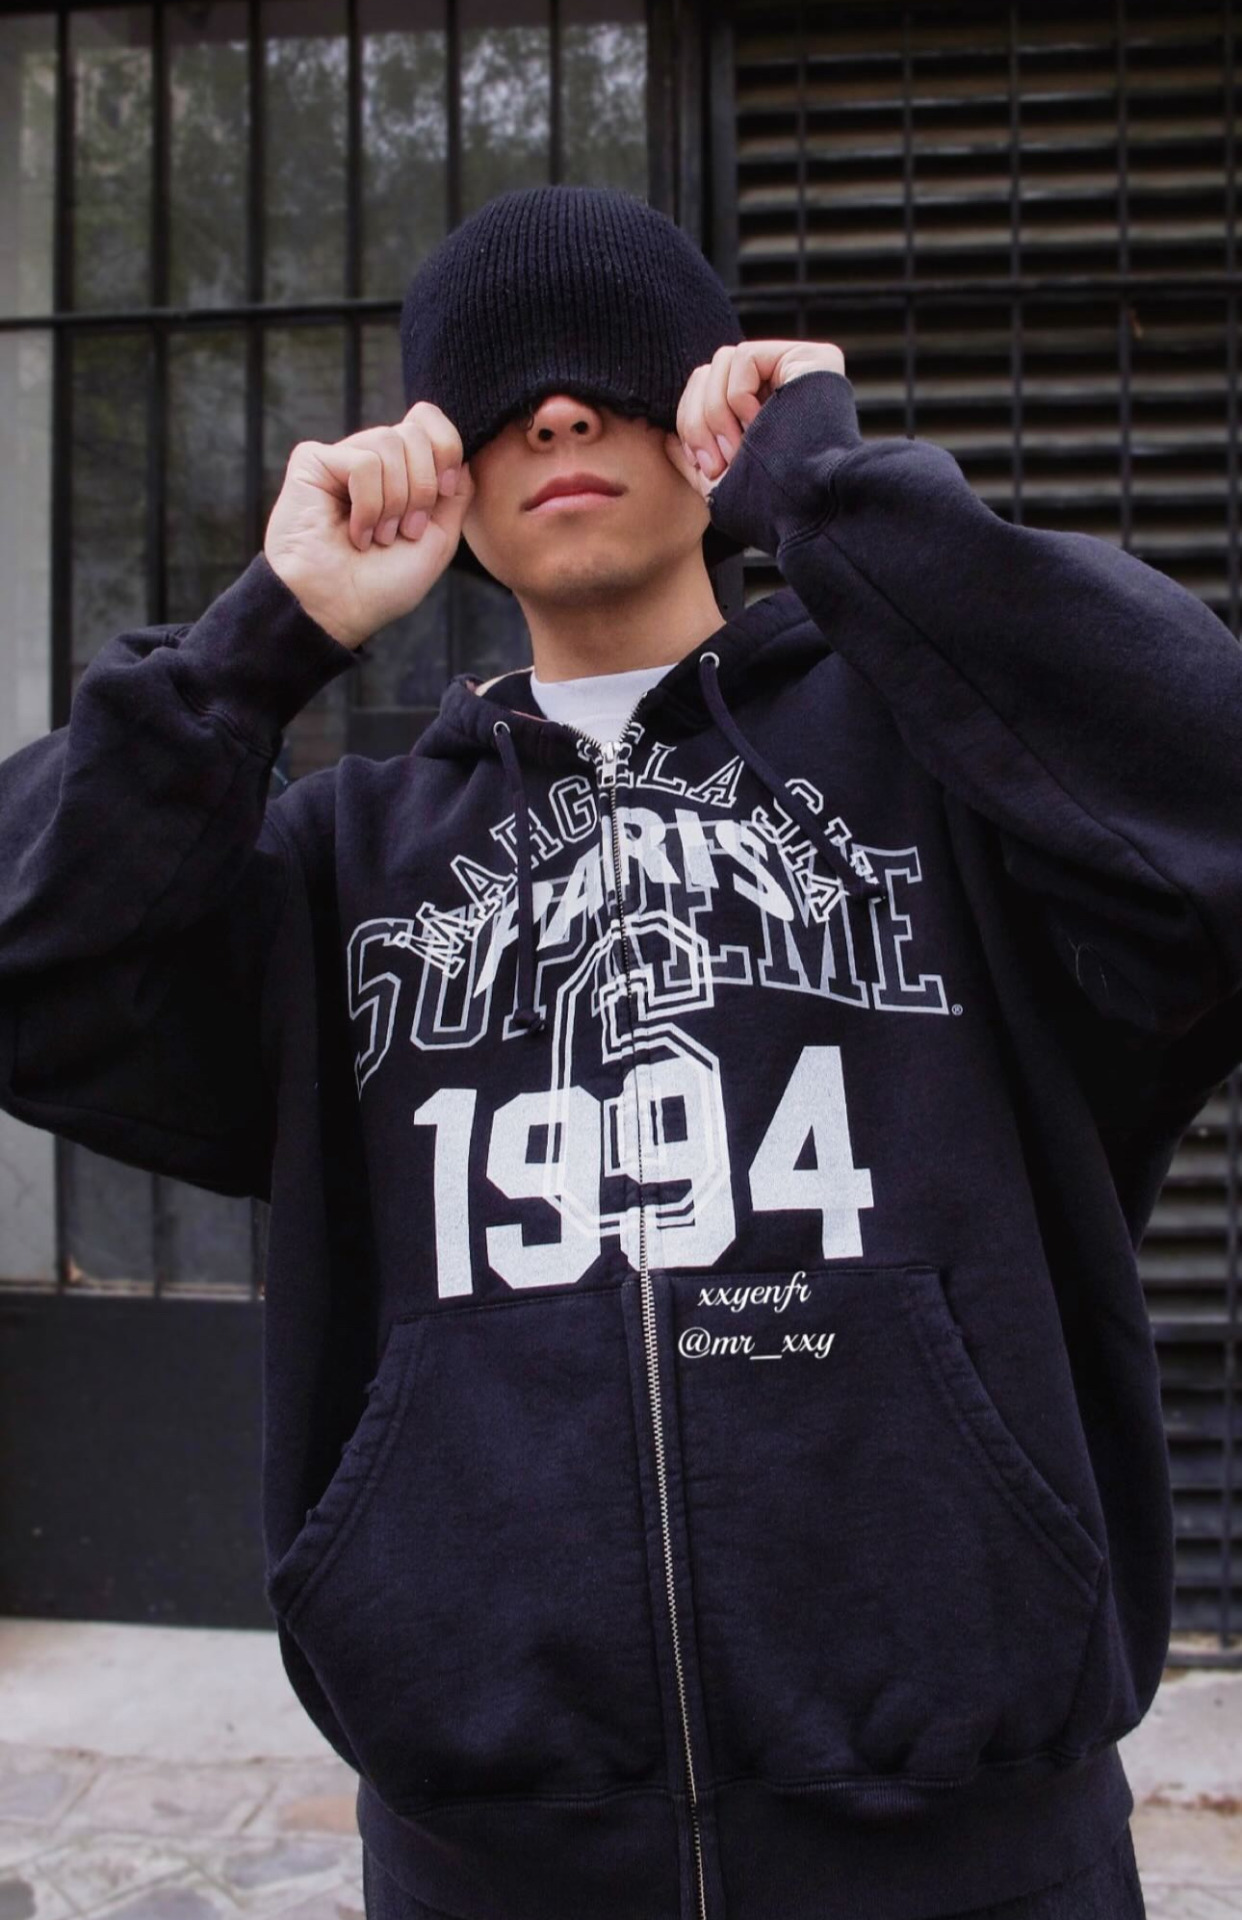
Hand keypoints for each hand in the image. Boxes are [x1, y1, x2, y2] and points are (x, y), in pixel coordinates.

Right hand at [264, 402, 474, 650]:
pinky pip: (361, 462)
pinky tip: (355, 533)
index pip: (429, 422)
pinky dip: (368, 505)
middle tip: (405, 531)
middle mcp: (371, 459)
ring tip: (379, 537)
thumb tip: (461, 456)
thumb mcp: (439, 539)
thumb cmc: (385, 584)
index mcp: (400, 471)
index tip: (445, 491)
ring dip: (394, 501)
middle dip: (422, 488)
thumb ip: (456, 493)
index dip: (447, 449)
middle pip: (414, 433)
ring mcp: (341, 458)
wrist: (340, 610)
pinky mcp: (312, 462)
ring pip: (388, 443)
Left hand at [664, 340, 846, 498]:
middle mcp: (780, 385)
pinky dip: (738, 396)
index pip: (705, 391)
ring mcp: (796, 369)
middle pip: (709, 373)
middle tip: (718, 463)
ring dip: (717, 412)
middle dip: (699, 421)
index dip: (691, 425)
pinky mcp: (809, 357)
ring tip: (739, 450)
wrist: (809, 514)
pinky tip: (759, 424)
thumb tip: (665, 439)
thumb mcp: (722, 483)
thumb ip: (696, 458)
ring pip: (722, 362)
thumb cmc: (771, 509)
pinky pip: (744, 358)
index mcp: (761, 410)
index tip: (706, 468)